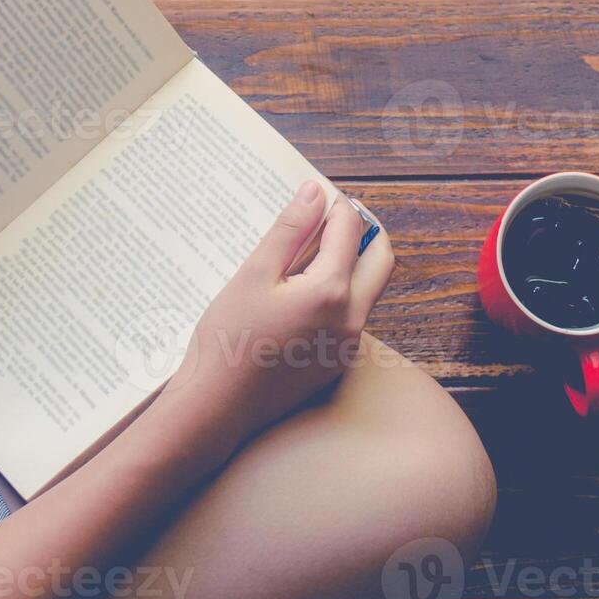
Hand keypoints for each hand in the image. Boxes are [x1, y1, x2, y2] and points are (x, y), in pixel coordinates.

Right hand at [169, 181, 394, 438]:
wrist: (218, 406)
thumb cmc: (228, 338)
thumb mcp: (254, 274)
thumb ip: (290, 230)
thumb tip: (315, 193)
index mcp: (332, 291)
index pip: (350, 229)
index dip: (336, 205)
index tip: (318, 195)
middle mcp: (351, 318)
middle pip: (380, 258)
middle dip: (364, 230)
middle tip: (333, 218)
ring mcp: (348, 344)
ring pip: (369, 289)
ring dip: (352, 263)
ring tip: (307, 254)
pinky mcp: (338, 362)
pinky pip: (352, 317)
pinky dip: (339, 294)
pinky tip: (299, 295)